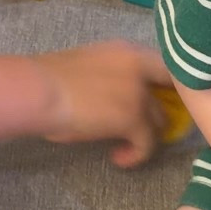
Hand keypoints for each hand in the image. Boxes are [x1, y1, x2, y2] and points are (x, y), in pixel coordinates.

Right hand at [41, 40, 169, 167]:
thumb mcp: (91, 66)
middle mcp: (140, 67)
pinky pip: (147, 145)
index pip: (165, 67)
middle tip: (144, 129)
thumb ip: (113, 75)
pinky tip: (119, 158)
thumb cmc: (51, 79)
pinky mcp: (134, 119)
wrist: (40, 90)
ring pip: (160, 122)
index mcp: (127, 51)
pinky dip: (135, 155)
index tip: (162, 103)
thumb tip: (119, 98)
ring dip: (145, 136)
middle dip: (160, 114)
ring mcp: (139, 93)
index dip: (168, 88)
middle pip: (170, 95)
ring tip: (122, 146)